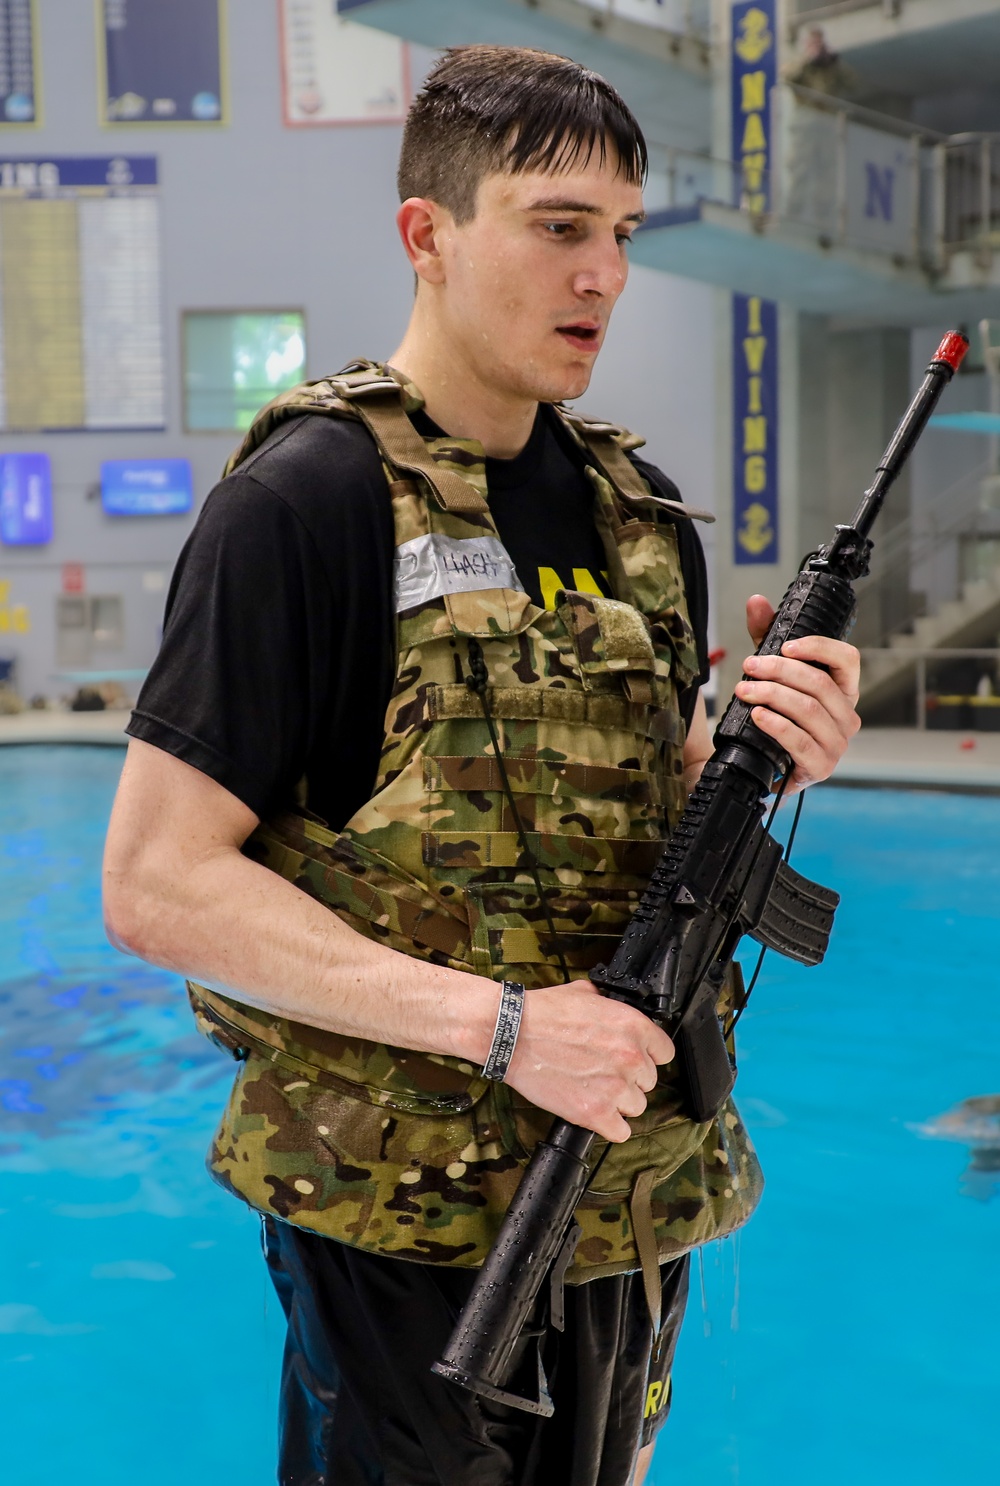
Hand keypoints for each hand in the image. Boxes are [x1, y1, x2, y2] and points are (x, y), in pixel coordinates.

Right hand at [504, 980, 673, 1142]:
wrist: (513, 1034)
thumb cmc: (543, 1012)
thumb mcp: (586, 993)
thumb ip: (610, 1005)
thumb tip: (613, 1008)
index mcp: (633, 1026)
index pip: (664, 1053)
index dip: (648, 1056)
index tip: (634, 1059)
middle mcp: (631, 1058)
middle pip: (649, 1082)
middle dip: (629, 1079)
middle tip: (603, 1073)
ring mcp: (615, 1088)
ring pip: (636, 1107)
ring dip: (619, 1102)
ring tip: (594, 1091)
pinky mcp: (594, 1112)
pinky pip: (620, 1132)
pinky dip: (609, 1126)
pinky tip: (594, 1112)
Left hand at [734, 594, 860, 793]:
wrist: (764, 766)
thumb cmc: (777, 716)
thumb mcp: (773, 674)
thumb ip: (766, 637)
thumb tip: (756, 601)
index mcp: (843, 691)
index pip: (848, 659)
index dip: (819, 648)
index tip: (786, 645)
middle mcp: (847, 716)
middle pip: (819, 683)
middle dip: (780, 671)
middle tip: (750, 667)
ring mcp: (837, 744)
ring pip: (808, 710)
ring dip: (772, 695)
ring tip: (744, 690)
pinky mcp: (820, 766)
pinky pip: (800, 741)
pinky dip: (776, 725)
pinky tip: (757, 715)